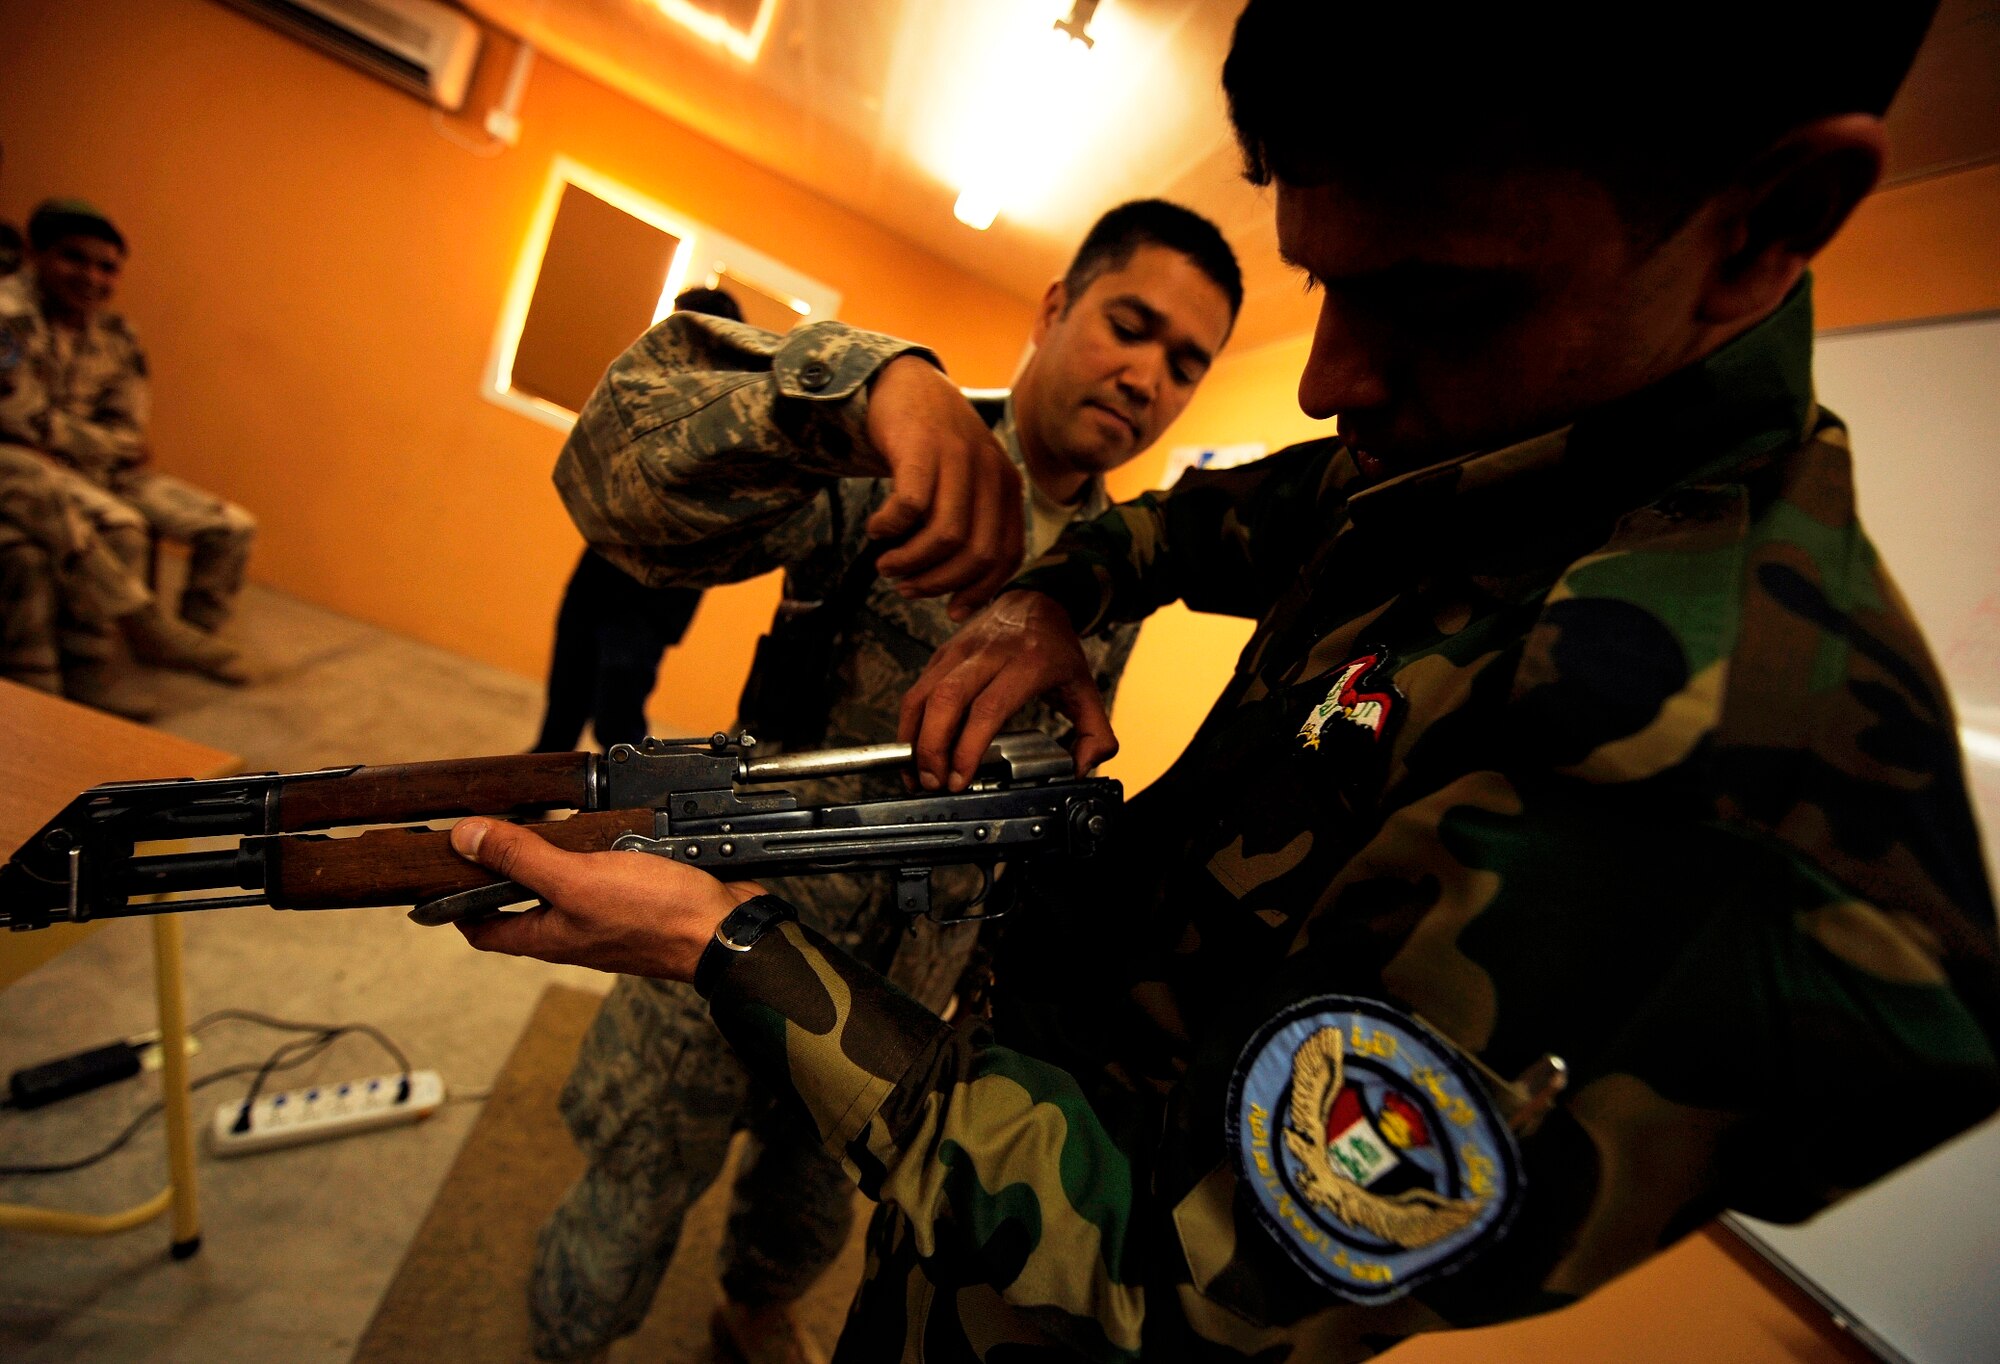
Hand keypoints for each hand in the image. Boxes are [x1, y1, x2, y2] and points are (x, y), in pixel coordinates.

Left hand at [446, 818, 764, 979]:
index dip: (457, 907)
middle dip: (508, 871)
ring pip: (568, 888)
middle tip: (496, 833)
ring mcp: (607, 918)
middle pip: (524, 905)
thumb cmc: (655, 916)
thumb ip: (522, 859)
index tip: (443, 875)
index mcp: (548, 936)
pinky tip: (610, 830)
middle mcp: (573, 932)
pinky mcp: (639, 901)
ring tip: (553, 822)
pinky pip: (607, 877)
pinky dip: (600, 853)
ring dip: (558, 857)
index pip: (485, 930)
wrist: (724, 929)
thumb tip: (465, 839)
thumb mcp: (576, 880)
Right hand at [863, 356, 1023, 618]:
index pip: (1007, 555)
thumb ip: (971, 524)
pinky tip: (878, 528)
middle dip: (939, 582)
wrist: (905, 383)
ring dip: (911, 561)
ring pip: (946, 536)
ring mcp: (959, 459)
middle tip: (906, 587)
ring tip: (886, 564)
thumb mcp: (965, 483)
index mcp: (1007, 487)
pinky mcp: (923, 448)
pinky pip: (911, 507)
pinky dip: (891, 528)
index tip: (950, 609)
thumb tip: (960, 593)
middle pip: (977, 552)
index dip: (979, 589)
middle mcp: (991, 473)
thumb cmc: (932, 446)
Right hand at [899, 590, 1116, 790]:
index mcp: (1028, 664)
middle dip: (932, 748)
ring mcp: (960, 652)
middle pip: (947, 701)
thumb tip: (1082, 769)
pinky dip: (909, 725)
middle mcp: (988, 654)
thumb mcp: (1085, 688)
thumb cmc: (1056, 648)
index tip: (960, 778)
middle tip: (933, 782)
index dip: (968, 748)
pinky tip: (914, 751)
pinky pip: (917, 691)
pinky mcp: (941, 654)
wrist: (1034, 600)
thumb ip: (1095, 734)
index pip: (988, 709)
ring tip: (917, 774)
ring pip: (923, 695)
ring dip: (913, 739)